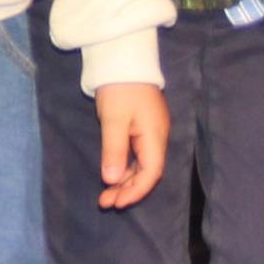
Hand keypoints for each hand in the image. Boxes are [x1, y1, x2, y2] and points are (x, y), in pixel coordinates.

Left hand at [92, 82, 168, 210]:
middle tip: (105, 203)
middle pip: (147, 172)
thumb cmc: (119, 88)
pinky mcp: (143, 127)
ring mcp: (151, 132)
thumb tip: (111, 180)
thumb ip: (114, 150)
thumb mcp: (113, 120)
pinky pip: (137, 155)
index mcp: (155, 136)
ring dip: (124, 180)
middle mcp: (157, 137)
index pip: (151, 173)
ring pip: (141, 165)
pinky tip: (112, 174)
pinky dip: (125, 167)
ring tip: (105, 195)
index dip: (135, 191)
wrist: (124, 59)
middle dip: (128, 190)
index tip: (117, 203)